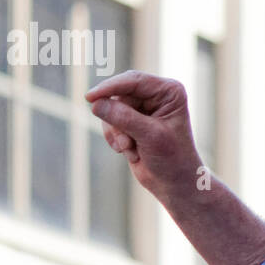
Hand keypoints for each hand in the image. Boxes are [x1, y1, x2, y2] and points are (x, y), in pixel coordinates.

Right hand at [85, 70, 202, 202]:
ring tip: (131, 148)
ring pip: (110, 109)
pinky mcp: (131, 122)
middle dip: (118, 121)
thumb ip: (124, 118)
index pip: (134, 81)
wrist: (174, 183)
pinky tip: (131, 152)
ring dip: (117, 133)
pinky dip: (115, 138)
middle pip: (119, 95)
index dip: (110, 87)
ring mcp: (142, 108)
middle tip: (126, 143)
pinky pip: (109, 122)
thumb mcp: (150, 136)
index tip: (90, 97)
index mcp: (169, 91)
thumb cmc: (172, 159)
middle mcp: (156, 95)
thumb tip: (95, 104)